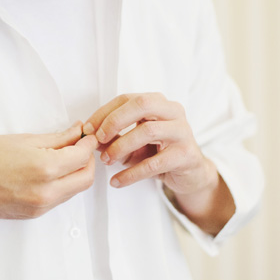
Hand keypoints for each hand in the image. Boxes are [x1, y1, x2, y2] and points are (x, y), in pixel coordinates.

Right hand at [0, 123, 98, 219]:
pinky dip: (64, 185)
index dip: (88, 143)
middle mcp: (46, 191)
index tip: (87, 136)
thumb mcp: (25, 140)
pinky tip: (53, 173)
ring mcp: (41, 205)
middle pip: (86, 178)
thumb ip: (57, 138)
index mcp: (44, 168)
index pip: (82, 156)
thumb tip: (77, 132)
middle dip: (89, 161)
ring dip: (77, 174)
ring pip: (75, 190)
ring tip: (66, 158)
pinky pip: (60, 199)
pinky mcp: (35, 214)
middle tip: (81, 147)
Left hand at [83, 93, 211, 193]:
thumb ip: (114, 138)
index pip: (128, 99)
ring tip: (106, 160)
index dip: (104, 112)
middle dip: (115, 120)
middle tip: (98, 139)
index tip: (88, 128)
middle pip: (142, 104)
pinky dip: (132, 173)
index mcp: (159, 103)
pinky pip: (154, 163)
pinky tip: (117, 180)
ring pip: (148, 131)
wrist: (191, 174)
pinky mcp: (185, 155)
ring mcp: (182, 132)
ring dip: (121, 146)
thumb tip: (89, 138)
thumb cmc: (160, 153)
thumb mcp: (133, 143)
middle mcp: (173, 112)